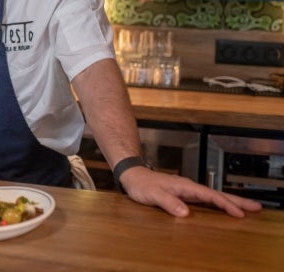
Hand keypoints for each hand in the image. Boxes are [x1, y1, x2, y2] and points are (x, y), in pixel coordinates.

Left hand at [120, 167, 261, 217]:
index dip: (225, 204)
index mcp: (185, 186)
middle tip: (255, 207)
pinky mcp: (184, 194)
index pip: (210, 196)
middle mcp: (189, 187)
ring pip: (213, 196)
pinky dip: (217, 203)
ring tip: (246, 208)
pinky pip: (206, 199)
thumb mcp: (153, 194)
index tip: (239, 212)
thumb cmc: (142, 184)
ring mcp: (187, 190)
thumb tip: (185, 213)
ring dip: (229, 201)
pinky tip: (223, 208)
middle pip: (217, 194)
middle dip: (236, 201)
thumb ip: (168, 202)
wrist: (133, 176)